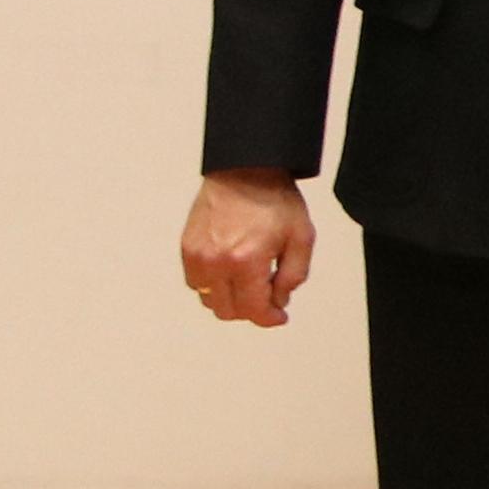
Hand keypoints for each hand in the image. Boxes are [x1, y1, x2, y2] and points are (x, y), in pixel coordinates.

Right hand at [180, 169, 313, 329]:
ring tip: (250, 282)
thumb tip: (279, 301)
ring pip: (209, 300)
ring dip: (230, 299)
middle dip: (251, 310)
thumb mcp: (301, 238)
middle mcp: (216, 262)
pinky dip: (213, 285)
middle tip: (268, 296)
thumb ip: (293, 275)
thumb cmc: (275, 200)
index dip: (269, 318)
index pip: (252, 309)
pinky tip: (231, 272)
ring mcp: (197, 256)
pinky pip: (195, 283)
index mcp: (246, 261)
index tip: (279, 316)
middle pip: (228, 311)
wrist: (245, 170)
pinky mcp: (186, 248)